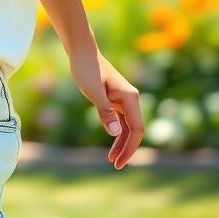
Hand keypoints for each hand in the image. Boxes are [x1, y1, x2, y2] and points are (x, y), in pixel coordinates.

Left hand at [67, 47, 143, 169]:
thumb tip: (114, 133)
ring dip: (121, 143)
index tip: (119, 162)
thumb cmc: (87, 69)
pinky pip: (120, 120)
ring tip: (112, 159)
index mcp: (130, 98)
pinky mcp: (115, 99)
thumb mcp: (93, 91)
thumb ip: (105, 111)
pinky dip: (116, 133)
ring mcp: (124, 100)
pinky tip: (111, 142)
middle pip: (134, 131)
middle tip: (115, 165)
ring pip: (127, 127)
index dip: (130, 148)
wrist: (81, 52)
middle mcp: (131, 99)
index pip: (136, 129)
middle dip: (127, 149)